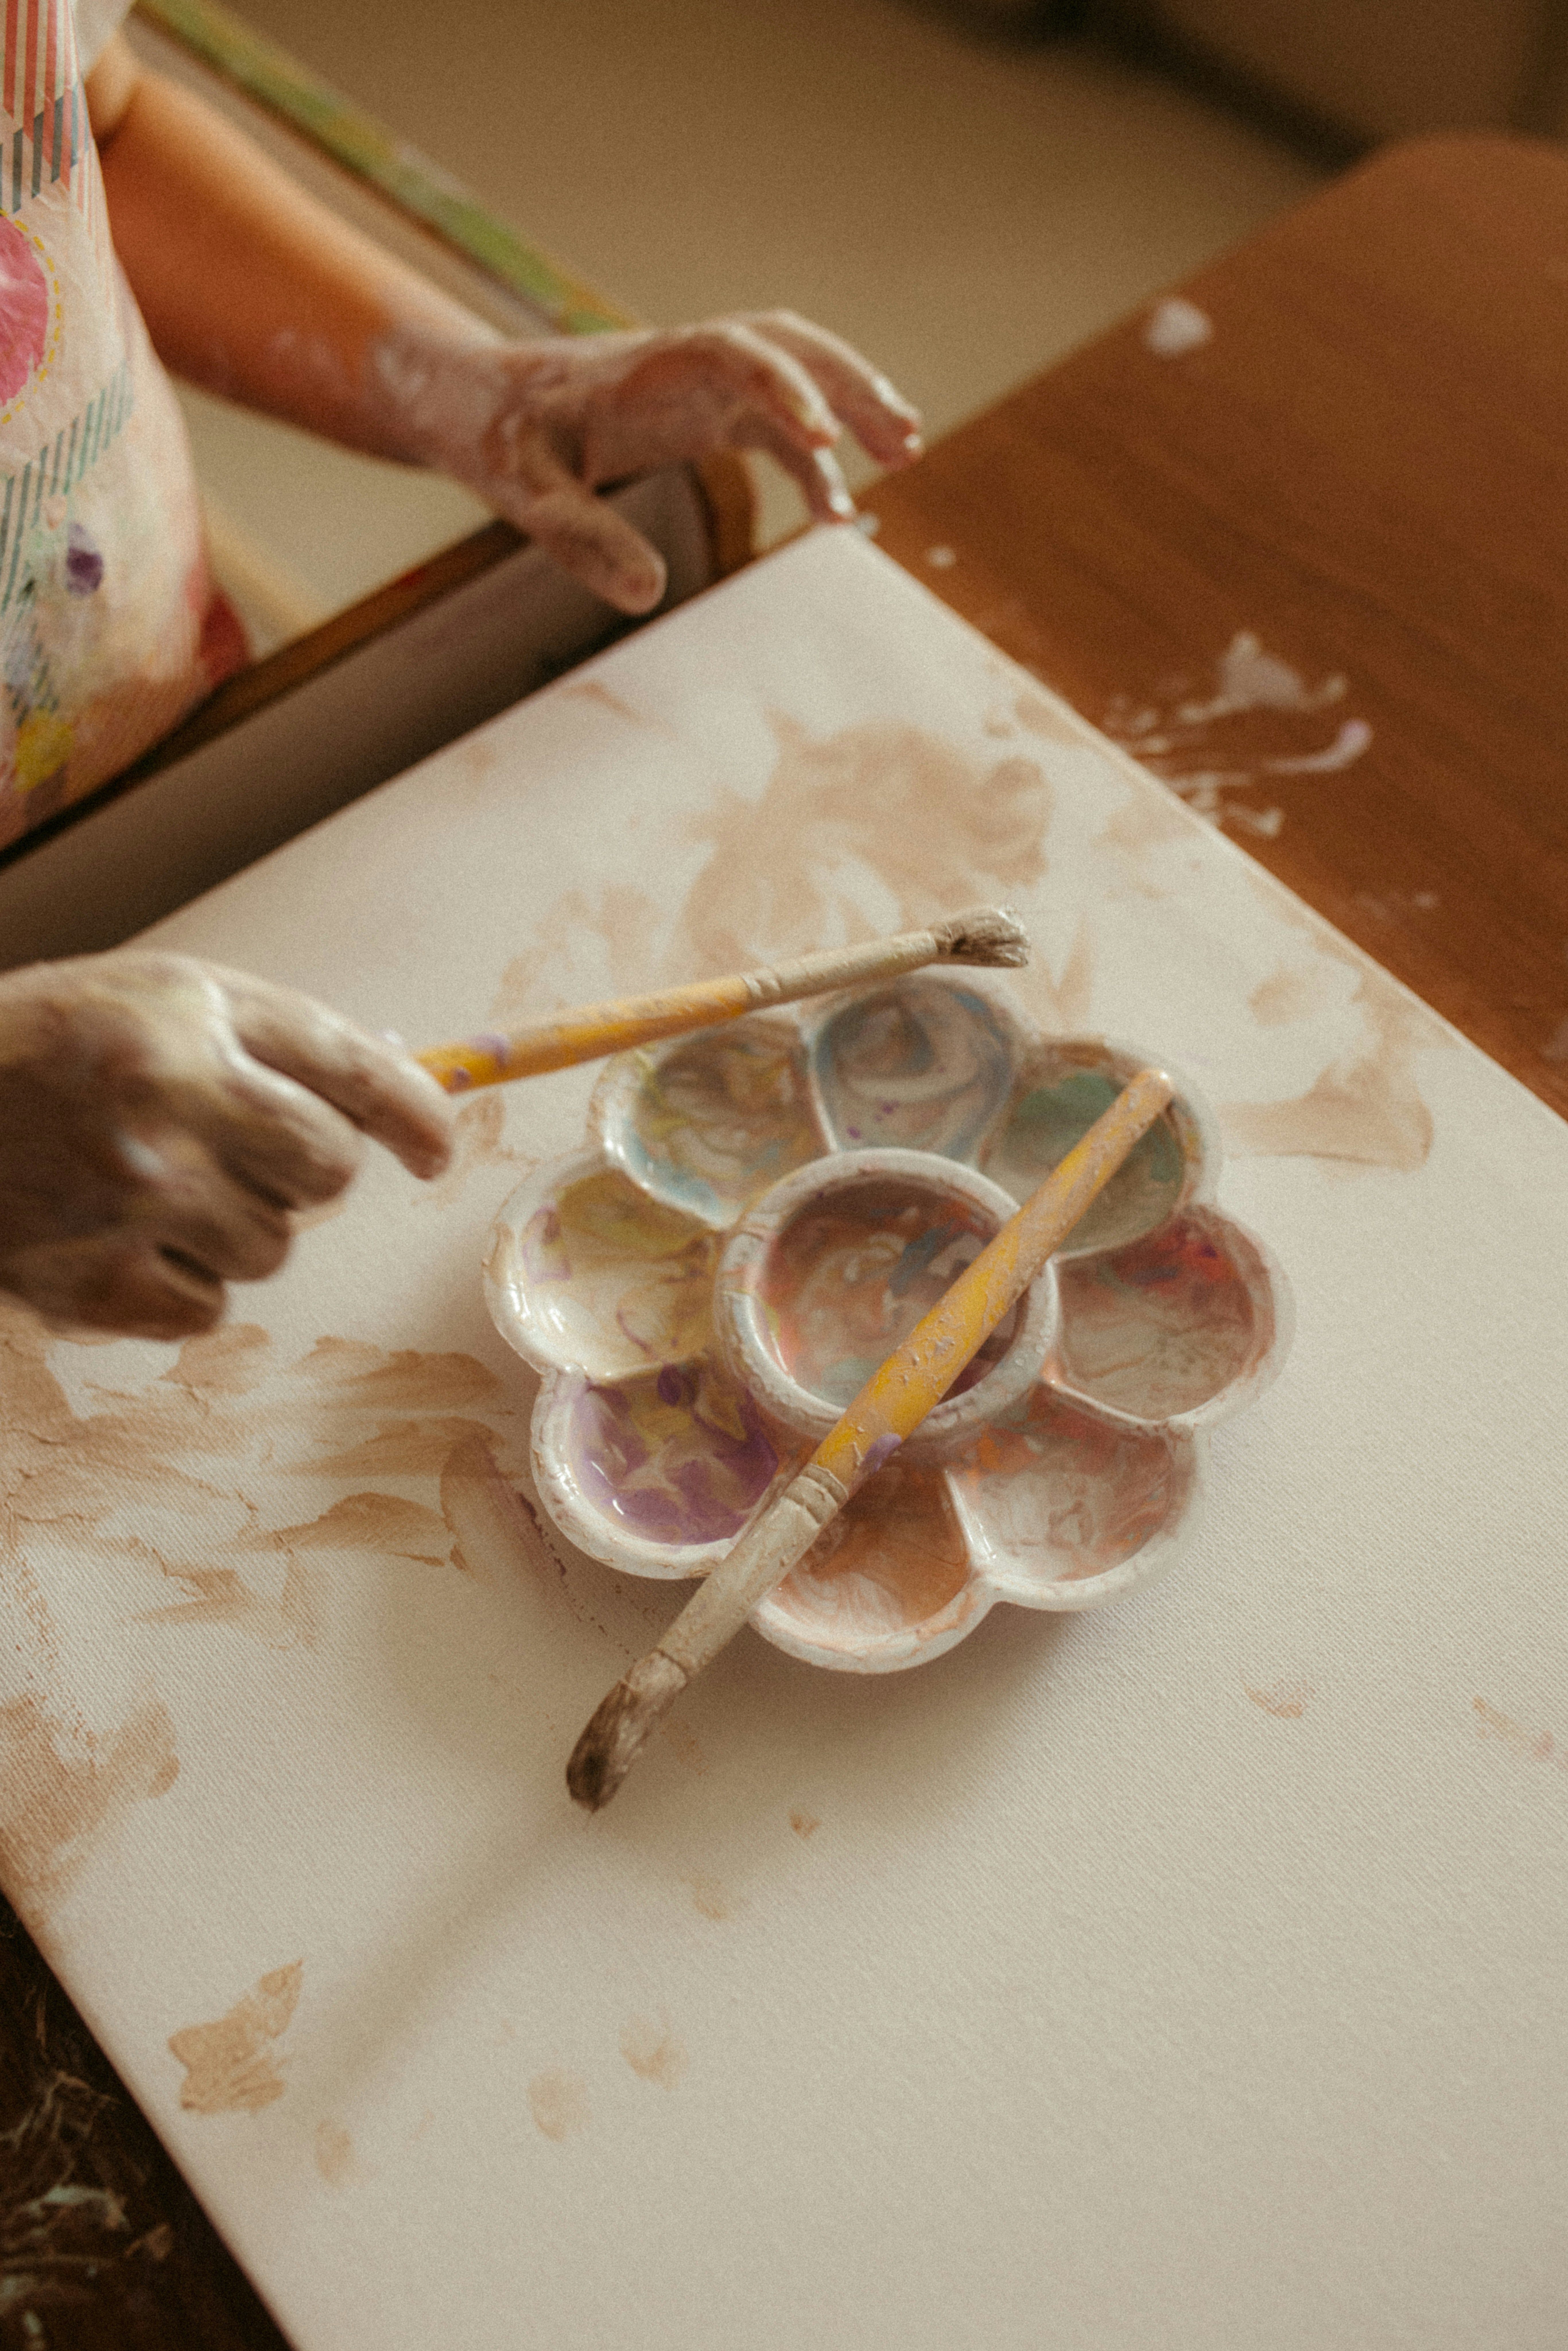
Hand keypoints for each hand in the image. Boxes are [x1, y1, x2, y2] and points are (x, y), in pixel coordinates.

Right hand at [0, 953, 452, 1340]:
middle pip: (328, 1172)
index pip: (350, 1074)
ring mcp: (129, 1204)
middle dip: (303, 1167)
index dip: (416, 1117)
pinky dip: (181, 1283)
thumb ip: (283, 1040)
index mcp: (184, 1018)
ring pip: (274, 1247)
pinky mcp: (96, 1286)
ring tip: (150, 1185)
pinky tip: (119, 1238)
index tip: (435, 1147)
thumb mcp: (165, 1000)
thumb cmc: (54, 1048)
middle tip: (229, 1144)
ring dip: (235, 1225)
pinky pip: (212, 1308)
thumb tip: (402, 1089)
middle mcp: (163, 1106)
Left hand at [373, 310, 923, 613]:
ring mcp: (700, 387)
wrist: (474, 402)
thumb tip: (645, 596)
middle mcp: (686, 366)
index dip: (784, 387)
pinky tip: (835, 514)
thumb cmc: (493, 436)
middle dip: (850, 385)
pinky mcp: (703, 414)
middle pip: (788, 350)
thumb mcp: (523, 492)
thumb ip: (579, 538)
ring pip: (795, 379)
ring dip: (850, 408)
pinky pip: (774, 428)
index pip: (734, 355)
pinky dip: (812, 462)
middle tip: (904, 435)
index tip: (823, 435)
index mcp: (647, 371)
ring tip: (904, 450)